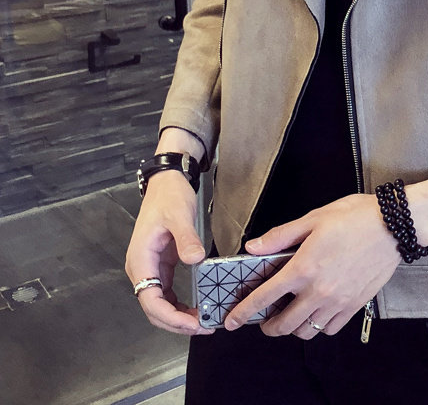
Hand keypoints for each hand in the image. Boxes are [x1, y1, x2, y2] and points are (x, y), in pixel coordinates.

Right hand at [125, 171, 214, 335]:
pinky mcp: (161, 266)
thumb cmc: (170, 197)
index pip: (150, 300)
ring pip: (159, 304)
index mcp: (140, 260)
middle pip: (153, 309)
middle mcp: (141, 269)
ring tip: (204, 321)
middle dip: (176, 322)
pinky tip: (196, 309)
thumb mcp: (180, 215)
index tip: (194, 323)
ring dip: (178, 317)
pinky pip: (167, 293)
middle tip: (205, 326)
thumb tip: (196, 260)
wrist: (166, 184)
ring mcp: (150, 269)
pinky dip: (179, 305)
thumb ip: (186, 238)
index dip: (171, 317)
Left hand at [224, 194, 399, 339]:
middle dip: (267, 326)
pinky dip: (318, 327)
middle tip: (263, 320)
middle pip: (284, 324)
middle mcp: (319, 290)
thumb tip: (252, 248)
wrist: (392, 225)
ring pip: (306, 331)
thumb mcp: (313, 218)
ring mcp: (338, 301)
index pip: (265, 297)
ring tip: (290, 316)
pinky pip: (329, 329)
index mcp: (303, 267)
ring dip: (292, 328)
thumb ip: (280, 236)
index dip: (244, 312)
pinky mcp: (355, 305)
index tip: (231, 321)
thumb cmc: (354, 217)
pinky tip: (316, 313)